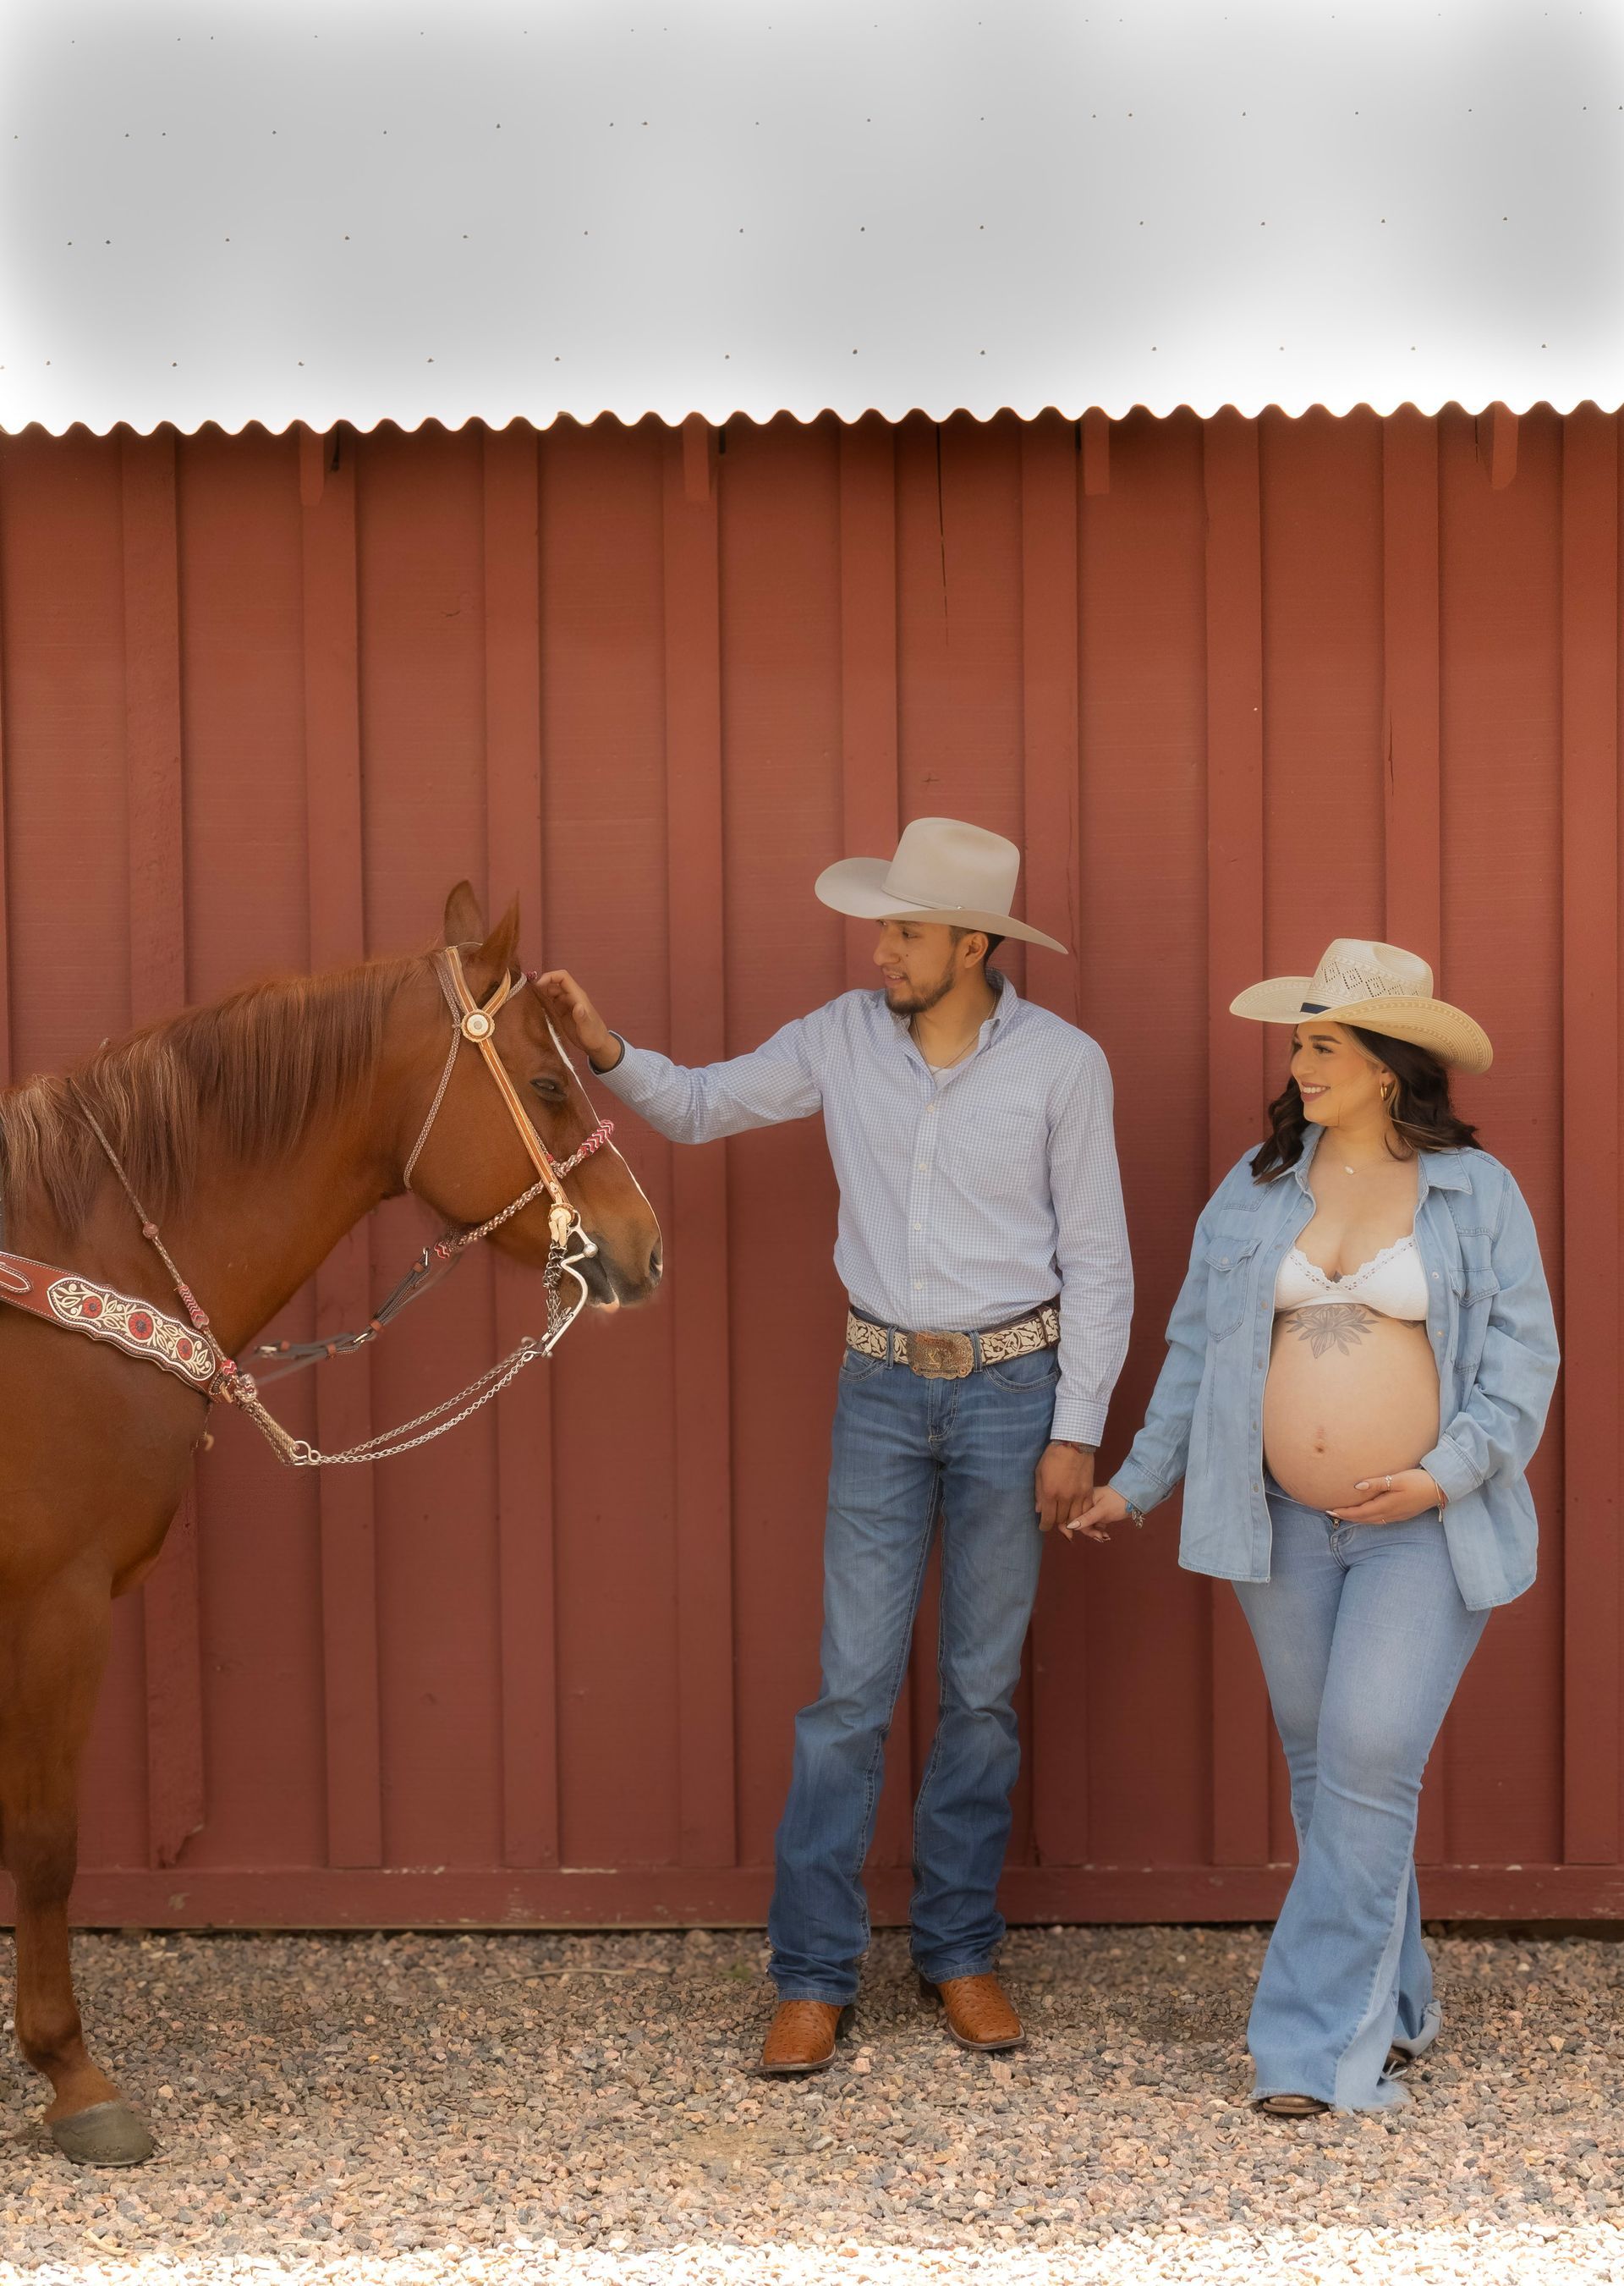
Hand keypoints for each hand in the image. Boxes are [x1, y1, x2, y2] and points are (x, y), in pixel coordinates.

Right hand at [534, 969, 620, 1070]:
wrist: (597, 1045)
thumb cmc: (594, 1035)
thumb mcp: (588, 1028)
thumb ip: (582, 1017)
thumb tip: (578, 1006)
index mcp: (577, 996)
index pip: (562, 977)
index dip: (549, 977)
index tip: (537, 986)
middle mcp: (570, 997)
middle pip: (553, 984)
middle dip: (541, 986)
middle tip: (528, 996)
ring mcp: (565, 1004)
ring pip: (550, 993)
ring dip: (540, 994)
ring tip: (528, 1002)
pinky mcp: (561, 1012)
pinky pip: (550, 1003)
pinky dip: (542, 1003)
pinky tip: (534, 1009)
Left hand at [1036, 1443, 1096, 1537]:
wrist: (1073, 1444)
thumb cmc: (1052, 1456)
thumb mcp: (1039, 1473)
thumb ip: (1039, 1493)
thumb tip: (1039, 1510)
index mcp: (1051, 1493)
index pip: (1048, 1519)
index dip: (1044, 1526)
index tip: (1043, 1526)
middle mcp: (1066, 1497)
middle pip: (1061, 1520)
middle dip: (1055, 1522)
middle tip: (1052, 1518)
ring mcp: (1079, 1495)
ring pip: (1075, 1518)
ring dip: (1069, 1520)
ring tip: (1064, 1516)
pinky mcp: (1089, 1491)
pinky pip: (1086, 1509)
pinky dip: (1081, 1514)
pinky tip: (1076, 1512)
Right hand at [1062, 1485, 1128, 1543]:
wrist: (1135, 1498)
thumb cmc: (1118, 1501)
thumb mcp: (1101, 1511)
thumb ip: (1086, 1519)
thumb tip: (1070, 1526)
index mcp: (1083, 1498)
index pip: (1070, 1514)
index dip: (1070, 1526)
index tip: (1074, 1537)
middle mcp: (1085, 1503)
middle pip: (1078, 1521)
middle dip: (1088, 1531)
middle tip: (1099, 1536)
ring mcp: (1092, 1509)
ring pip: (1086, 1525)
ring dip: (1095, 1532)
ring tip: (1105, 1536)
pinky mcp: (1099, 1514)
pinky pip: (1094, 1525)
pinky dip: (1099, 1530)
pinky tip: (1105, 1534)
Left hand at [1327, 1468, 1443, 1524]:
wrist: (1440, 1489)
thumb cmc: (1418, 1481)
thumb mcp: (1397, 1479)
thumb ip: (1377, 1483)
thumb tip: (1357, 1486)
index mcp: (1386, 1506)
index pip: (1359, 1512)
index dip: (1344, 1512)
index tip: (1329, 1509)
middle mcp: (1389, 1514)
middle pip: (1363, 1518)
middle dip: (1347, 1516)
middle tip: (1332, 1512)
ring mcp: (1396, 1516)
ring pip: (1371, 1520)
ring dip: (1357, 1518)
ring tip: (1346, 1514)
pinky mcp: (1402, 1515)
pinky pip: (1380, 1520)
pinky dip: (1369, 1518)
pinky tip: (1367, 1514)